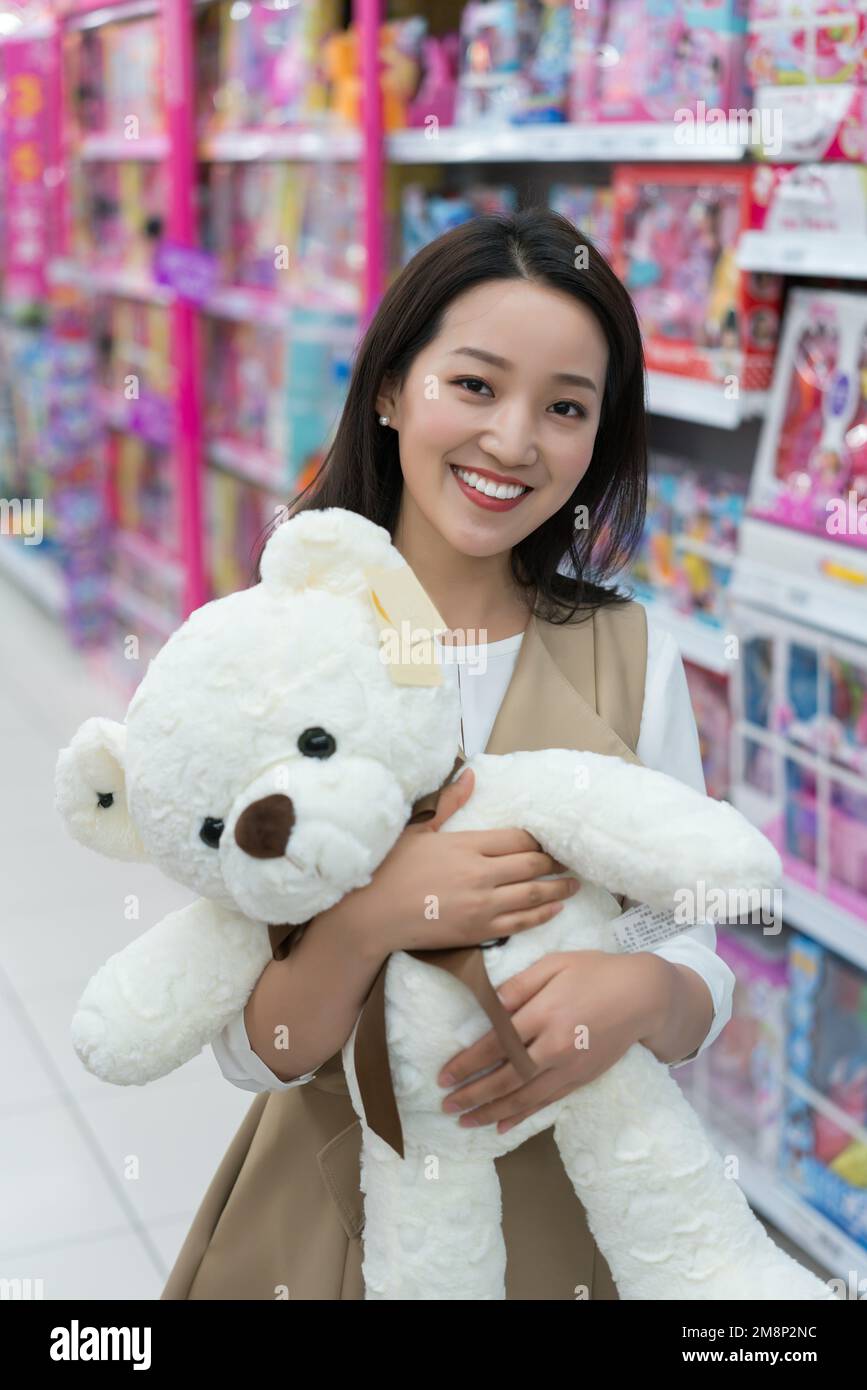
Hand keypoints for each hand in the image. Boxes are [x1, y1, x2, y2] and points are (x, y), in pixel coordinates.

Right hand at [326, 768, 580, 957]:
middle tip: (569, 861)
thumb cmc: (391, 869)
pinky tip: (555, 908)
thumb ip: (450, 804)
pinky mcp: (479, 931)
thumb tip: (471, 775)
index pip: (518, 839)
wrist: (372, 915)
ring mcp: (482, 905)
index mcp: (467, 845)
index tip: (550, 841)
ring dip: (558, 889)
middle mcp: (481, 873)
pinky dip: (542, 914)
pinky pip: (521, 922)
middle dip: (555, 863)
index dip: (539, 840)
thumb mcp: (419, 830)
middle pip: (532, 865)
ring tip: (574, 885)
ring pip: (533, 894)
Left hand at [436, 950, 670, 1133]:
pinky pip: (547, 1103)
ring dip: (492, 1113)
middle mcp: (555, 1046)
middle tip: (446, 1106)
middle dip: (473, 1095)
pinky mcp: (582, 1079)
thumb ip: (519, 985)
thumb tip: (488, 1005)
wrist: (643, 996)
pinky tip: (502, 1127)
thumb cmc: (594, 972)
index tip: (444, 1076)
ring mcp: (570, 1067)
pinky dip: (523, 1117)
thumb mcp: (554, 965)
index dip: (468, 1063)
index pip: (496, 1044)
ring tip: (465, 1122)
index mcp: (545, 1013)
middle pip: (506, 1078)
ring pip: (525, 1098)